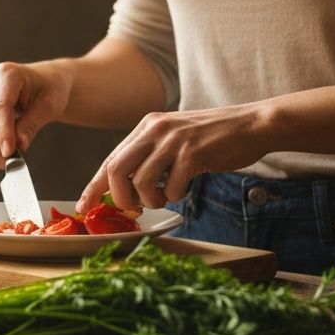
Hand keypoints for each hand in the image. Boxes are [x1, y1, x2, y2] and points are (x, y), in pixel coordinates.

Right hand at [0, 60, 73, 169]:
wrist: (45, 83)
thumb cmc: (49, 90)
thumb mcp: (49, 106)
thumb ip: (32, 124)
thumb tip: (19, 145)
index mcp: (8, 74)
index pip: (0, 106)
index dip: (3, 132)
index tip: (9, 153)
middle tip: (7, 164)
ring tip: (7, 159)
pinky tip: (0, 151)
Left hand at [76, 103, 270, 212]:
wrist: (251, 124)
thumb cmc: (213, 137)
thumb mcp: (173, 138)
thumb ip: (150, 155)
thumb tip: (126, 186)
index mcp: (147, 125)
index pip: (111, 158)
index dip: (94, 185)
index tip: (84, 206)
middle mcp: (155, 129)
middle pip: (116, 170)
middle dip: (120, 198)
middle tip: (135, 209)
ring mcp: (173, 140)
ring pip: (141, 182)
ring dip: (151, 201)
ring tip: (165, 198)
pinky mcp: (192, 154)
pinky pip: (171, 188)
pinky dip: (175, 197)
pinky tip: (184, 189)